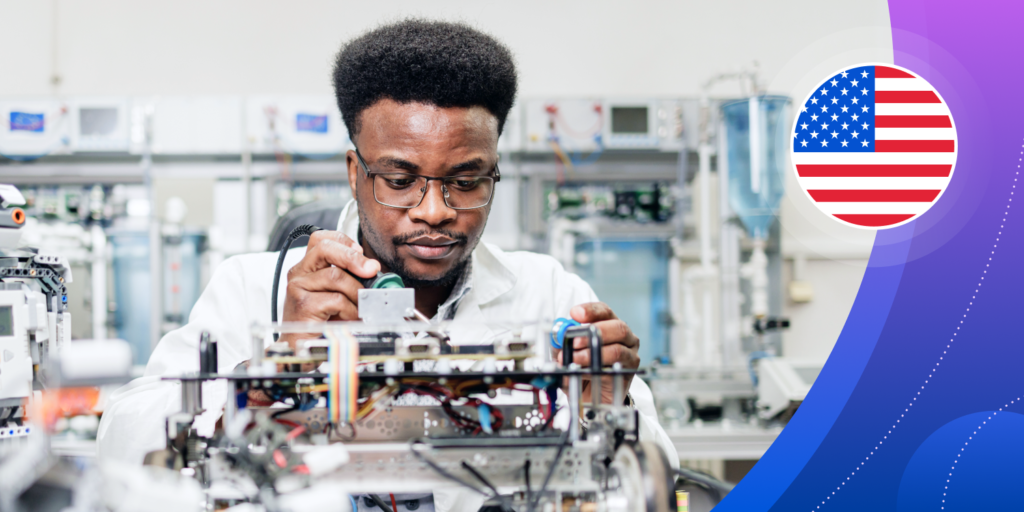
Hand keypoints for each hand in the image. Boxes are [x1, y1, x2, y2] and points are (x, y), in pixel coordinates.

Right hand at [281, 230, 379, 347]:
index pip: (321, 239)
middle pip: (325, 248)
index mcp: (307, 267)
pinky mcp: (303, 305)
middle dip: (353, 257)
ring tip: (359, 306)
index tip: (361, 252)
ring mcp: (298, 287)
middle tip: (372, 270)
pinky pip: (336, 299)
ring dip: (356, 292)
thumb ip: (350, 278)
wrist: (300, 348)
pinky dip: (350, 310)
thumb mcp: (337, 293)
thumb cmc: (320, 321)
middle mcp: (299, 273)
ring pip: (336, 276)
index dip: (344, 241)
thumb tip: (375, 271)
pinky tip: (348, 317)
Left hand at [554, 302, 639, 404]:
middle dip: (594, 332)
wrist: (593, 395)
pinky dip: (596, 369)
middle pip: (618, 327)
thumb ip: (562, 344)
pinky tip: (582, 371)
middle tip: (575, 341)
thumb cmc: (584, 368)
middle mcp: (625, 338)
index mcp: (610, 325)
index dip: (591, 311)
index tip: (575, 313)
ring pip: (617, 350)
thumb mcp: (568, 353)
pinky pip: (614, 369)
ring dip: (592, 353)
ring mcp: (630, 355)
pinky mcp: (628, 372)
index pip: (604, 311)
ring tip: (575, 358)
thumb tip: (556, 337)